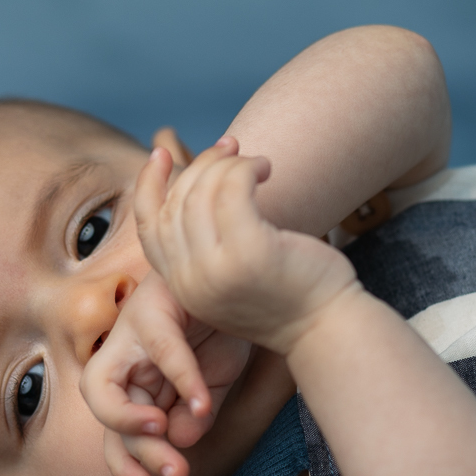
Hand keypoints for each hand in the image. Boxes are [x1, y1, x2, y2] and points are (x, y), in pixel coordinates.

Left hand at [81, 270, 250, 475]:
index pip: (113, 433)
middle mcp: (123, 358)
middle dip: (135, 452)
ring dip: (139, 424)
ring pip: (109, 388)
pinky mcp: (152, 306)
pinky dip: (183, 380)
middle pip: (105, 415)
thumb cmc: (222, 327)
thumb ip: (194, 415)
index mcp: (136, 381)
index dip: (121, 463)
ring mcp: (129, 332)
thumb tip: (179, 442)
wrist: (241, 274)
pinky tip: (202, 404)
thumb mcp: (212, 383)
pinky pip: (162, 350)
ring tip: (174, 446)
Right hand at [135, 137, 358, 353]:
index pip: (148, 228)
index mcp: (183, 288)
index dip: (148, 186)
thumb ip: (210, 247)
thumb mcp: (235, 277)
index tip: (158, 154)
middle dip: (201, 165)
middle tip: (231, 146)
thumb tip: (203, 183)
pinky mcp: (250, 253)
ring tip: (258, 164)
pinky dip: (247, 168)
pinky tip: (267, 168)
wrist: (327, 329)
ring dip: (229, 164)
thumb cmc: (290, 295)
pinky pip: (233, 189)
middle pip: (177, 203)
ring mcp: (218, 270)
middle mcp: (192, 282)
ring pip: (203, 193)